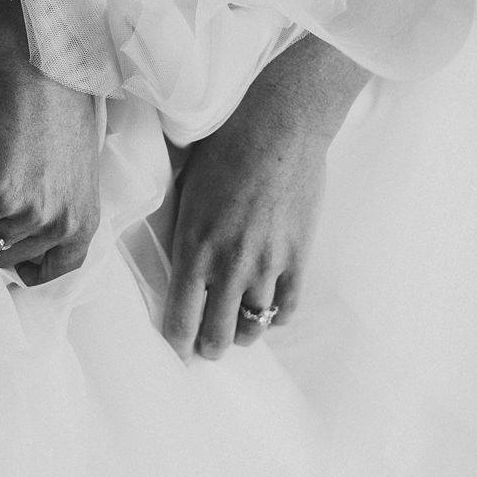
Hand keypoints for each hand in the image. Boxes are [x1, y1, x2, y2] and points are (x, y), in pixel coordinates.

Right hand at [0, 52, 100, 285]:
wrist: (34, 74)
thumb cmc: (56, 109)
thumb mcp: (76, 168)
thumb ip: (63, 203)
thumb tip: (37, 225)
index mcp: (85, 219)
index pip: (60, 267)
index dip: (34, 266)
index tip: (15, 259)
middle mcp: (60, 224)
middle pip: (12, 256)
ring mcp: (29, 215)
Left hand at [163, 38, 366, 359]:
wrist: (281, 127)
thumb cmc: (225, 148)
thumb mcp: (186, 190)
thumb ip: (182, 233)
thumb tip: (177, 264)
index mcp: (193, 248)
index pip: (179, 320)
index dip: (177, 344)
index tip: (177, 349)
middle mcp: (229, 265)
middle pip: (217, 335)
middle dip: (209, 347)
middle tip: (207, 346)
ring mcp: (268, 265)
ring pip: (254, 327)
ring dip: (243, 332)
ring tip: (238, 328)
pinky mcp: (299, 258)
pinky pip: (287, 308)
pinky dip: (276, 316)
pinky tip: (268, 308)